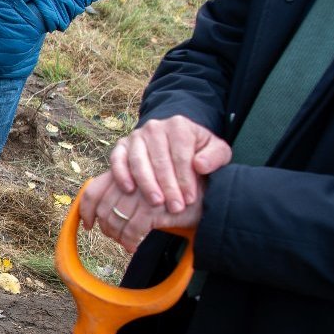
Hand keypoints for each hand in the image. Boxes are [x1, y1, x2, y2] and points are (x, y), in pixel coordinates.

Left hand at [78, 171, 203, 252]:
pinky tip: (133, 246)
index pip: (94, 190)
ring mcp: (144, 192)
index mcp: (126, 168)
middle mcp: (132, 178)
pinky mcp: (156, 207)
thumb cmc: (175, 190)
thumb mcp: (148, 185)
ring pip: (117, 219)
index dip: (86, 209)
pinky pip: (133, 229)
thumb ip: (123, 192)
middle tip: (113, 236)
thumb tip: (97, 215)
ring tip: (124, 242)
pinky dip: (130, 241)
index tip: (88, 225)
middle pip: (104, 208)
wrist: (210, 194)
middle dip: (106, 226)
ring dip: (117, 235)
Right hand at [108, 115, 231, 214]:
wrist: (176, 141)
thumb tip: (200, 165)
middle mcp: (155, 127)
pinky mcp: (122, 145)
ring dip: (147, 184)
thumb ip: (215, 156)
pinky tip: (129, 190)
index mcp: (178, 126)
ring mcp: (136, 136)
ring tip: (156, 203)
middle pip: (160, 160)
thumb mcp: (216, 151)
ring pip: (138, 161)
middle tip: (175, 207)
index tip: (190, 199)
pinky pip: (117, 159)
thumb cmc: (198, 150)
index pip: (181, 155)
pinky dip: (121, 174)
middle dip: (168, 186)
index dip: (185, 179)